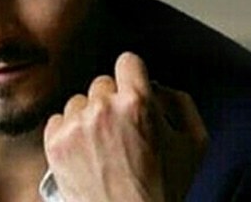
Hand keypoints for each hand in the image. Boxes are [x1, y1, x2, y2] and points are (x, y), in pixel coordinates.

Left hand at [43, 52, 207, 201]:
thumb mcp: (194, 143)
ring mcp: (76, 125)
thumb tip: (157, 86)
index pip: (127, 61)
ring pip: (78, 102)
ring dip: (88, 118)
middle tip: (121, 131)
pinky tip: (84, 153)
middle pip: (102, 83)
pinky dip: (68, 133)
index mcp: (138, 103)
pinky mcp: (55, 143)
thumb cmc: (164, 189)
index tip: (132, 90)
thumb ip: (179, 102)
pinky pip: (57, 120)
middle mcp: (103, 108)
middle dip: (111, 102)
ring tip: (102, 147)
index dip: (132, 76)